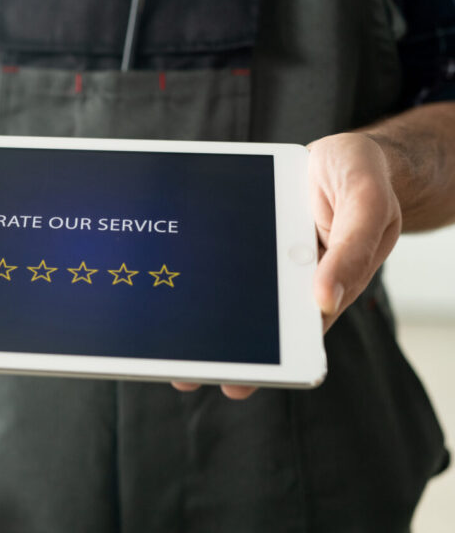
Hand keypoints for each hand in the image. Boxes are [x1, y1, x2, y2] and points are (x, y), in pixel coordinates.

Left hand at [173, 132, 401, 400]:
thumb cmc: (363, 175)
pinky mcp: (248, 236)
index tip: (241, 382)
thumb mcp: (366, 202)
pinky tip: (170, 287)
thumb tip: (324, 299)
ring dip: (203, 317)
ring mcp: (270, 259)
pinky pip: (223, 259)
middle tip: (186, 375)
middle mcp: (296, 277)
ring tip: (167, 345)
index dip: (271, 360)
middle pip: (259, 321)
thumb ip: (351, 248)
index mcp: (332, 281)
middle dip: (224, 350)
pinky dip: (200, 276)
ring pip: (234, 296)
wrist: (345, 150)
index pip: (299, 331)